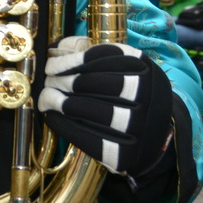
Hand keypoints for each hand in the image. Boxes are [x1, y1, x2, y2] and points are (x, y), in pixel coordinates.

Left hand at [39, 38, 174, 174]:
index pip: (98, 57)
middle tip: (47, 82)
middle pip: (90, 82)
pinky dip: (63, 125)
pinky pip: (86, 137)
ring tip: (46, 98)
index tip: (51, 65)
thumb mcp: (124, 67)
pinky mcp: (125, 153)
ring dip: (58, 101)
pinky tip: (52, 117)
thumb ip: (91, 53)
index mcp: (142, 66)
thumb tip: (56, 49)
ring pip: (87, 109)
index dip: (69, 61)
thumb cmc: (131, 92)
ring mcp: (136, 125)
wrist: (157, 133)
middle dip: (61, 81)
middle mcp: (144, 94)